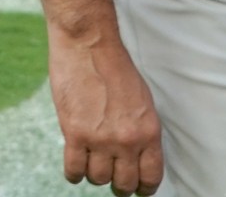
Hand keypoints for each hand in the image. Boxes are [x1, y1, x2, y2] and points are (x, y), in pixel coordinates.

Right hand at [46, 29, 164, 194]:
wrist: (88, 44)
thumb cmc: (114, 67)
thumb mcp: (141, 101)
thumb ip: (140, 131)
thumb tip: (136, 156)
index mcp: (149, 131)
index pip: (151, 177)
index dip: (143, 188)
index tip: (137, 189)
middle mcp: (128, 140)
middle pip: (124, 184)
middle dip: (118, 184)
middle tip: (112, 176)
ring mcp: (101, 139)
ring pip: (98, 179)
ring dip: (94, 173)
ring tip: (91, 160)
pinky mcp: (75, 133)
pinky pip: (74, 170)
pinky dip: (74, 172)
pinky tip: (75, 162)